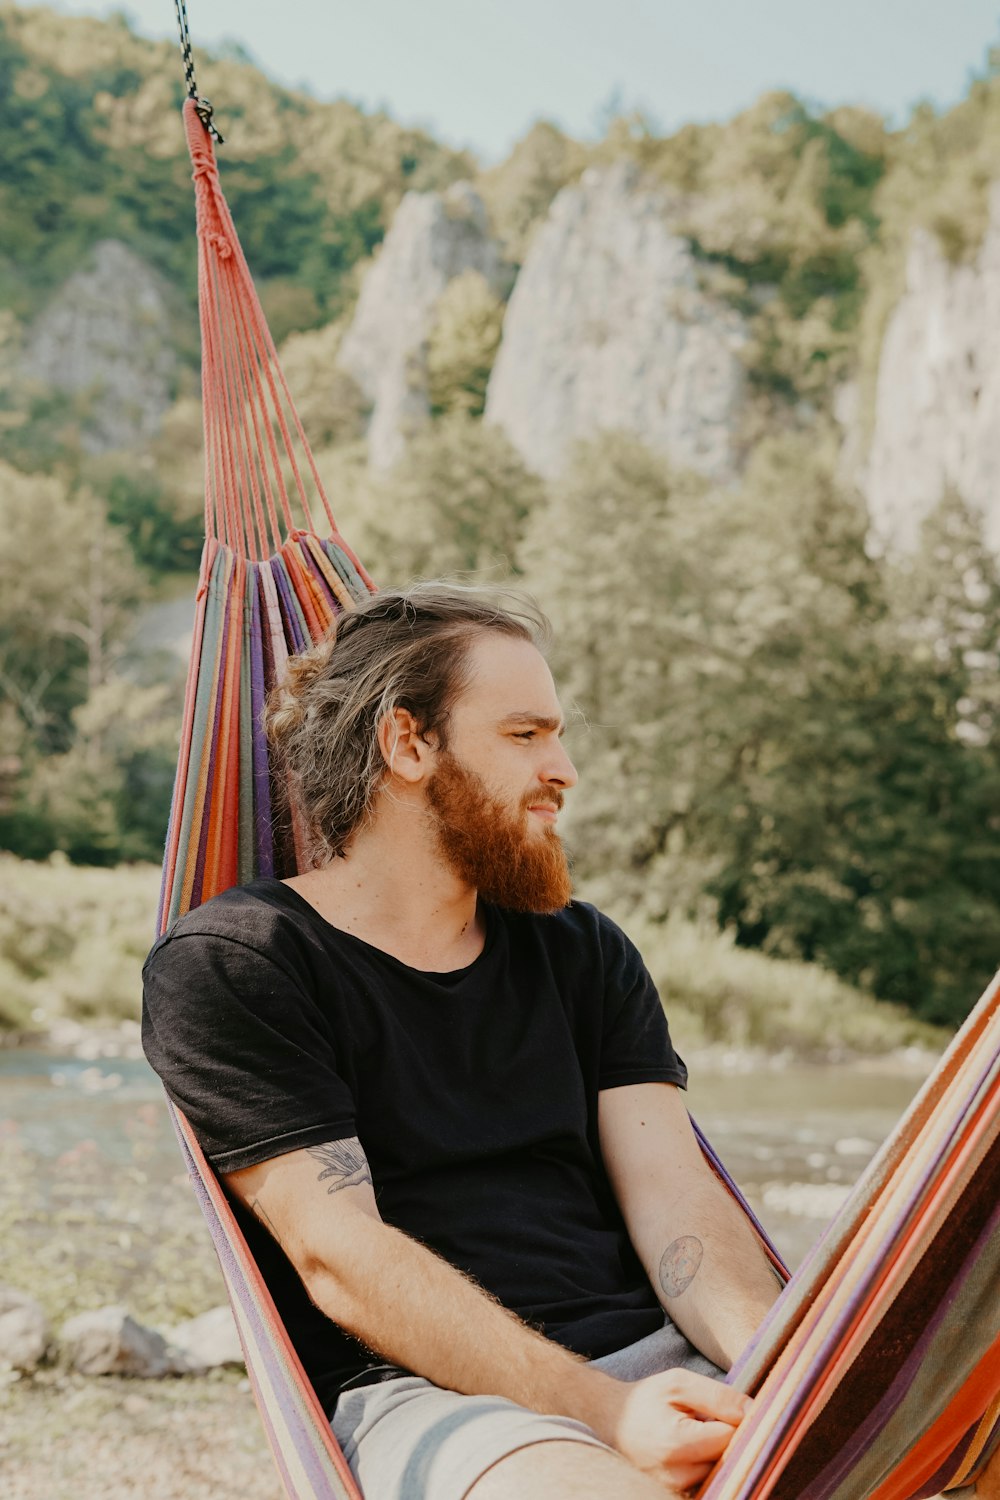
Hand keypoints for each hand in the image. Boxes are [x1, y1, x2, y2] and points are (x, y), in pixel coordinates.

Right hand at [607, 1369, 751, 1493]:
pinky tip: (696, 1450)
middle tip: (712, 1420)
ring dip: (717, 1454)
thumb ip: (718, 1396)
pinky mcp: (674, 1496)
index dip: (737, 1421)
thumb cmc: (645, 1399)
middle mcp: (675, 1475)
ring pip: (719, 1473)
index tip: (732, 1409)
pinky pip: (707, 1482)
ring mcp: (674, 1491)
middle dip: (729, 1439)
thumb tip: (753, 1411)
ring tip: (698, 1434)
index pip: (731, 1438)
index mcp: (676, 1443)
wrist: (611, 1421)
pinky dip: (707, 1466)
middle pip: (728, 1460)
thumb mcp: (678, 1383)